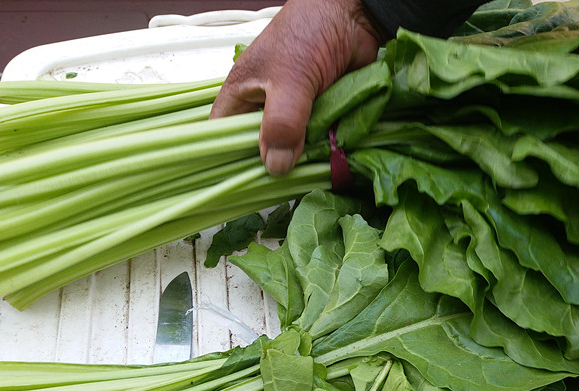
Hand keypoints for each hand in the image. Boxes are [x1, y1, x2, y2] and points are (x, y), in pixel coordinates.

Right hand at [209, 0, 382, 175]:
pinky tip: (333, 161)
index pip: (221, 137)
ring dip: (304, 160)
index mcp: (242, 95)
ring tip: (314, 172)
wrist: (356, 16)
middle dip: (274, 166)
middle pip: (259, 152)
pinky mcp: (319, 118)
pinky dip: (326, 152)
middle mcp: (264, 108)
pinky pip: (318, 145)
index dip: (226, 161)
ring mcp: (293, 115)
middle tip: (286, 184)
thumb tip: (275, 166)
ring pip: (291, 152)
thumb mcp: (290, 78)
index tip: (240, 186)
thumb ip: (282, 122)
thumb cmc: (311, 31)